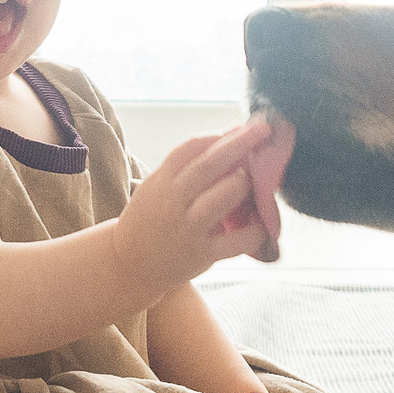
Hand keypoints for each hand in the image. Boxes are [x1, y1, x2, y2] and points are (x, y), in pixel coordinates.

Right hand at [112, 120, 273, 289]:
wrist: (131, 264)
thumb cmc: (150, 220)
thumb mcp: (156, 188)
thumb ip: (184, 168)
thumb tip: (226, 140)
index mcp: (162, 181)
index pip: (190, 148)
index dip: (219, 135)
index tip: (240, 127)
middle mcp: (174, 202)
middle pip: (209, 165)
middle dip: (240, 143)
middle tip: (262, 130)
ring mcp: (189, 228)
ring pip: (223, 197)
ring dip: (244, 183)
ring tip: (254, 180)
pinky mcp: (203, 254)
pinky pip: (237, 240)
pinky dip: (255, 230)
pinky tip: (262, 223)